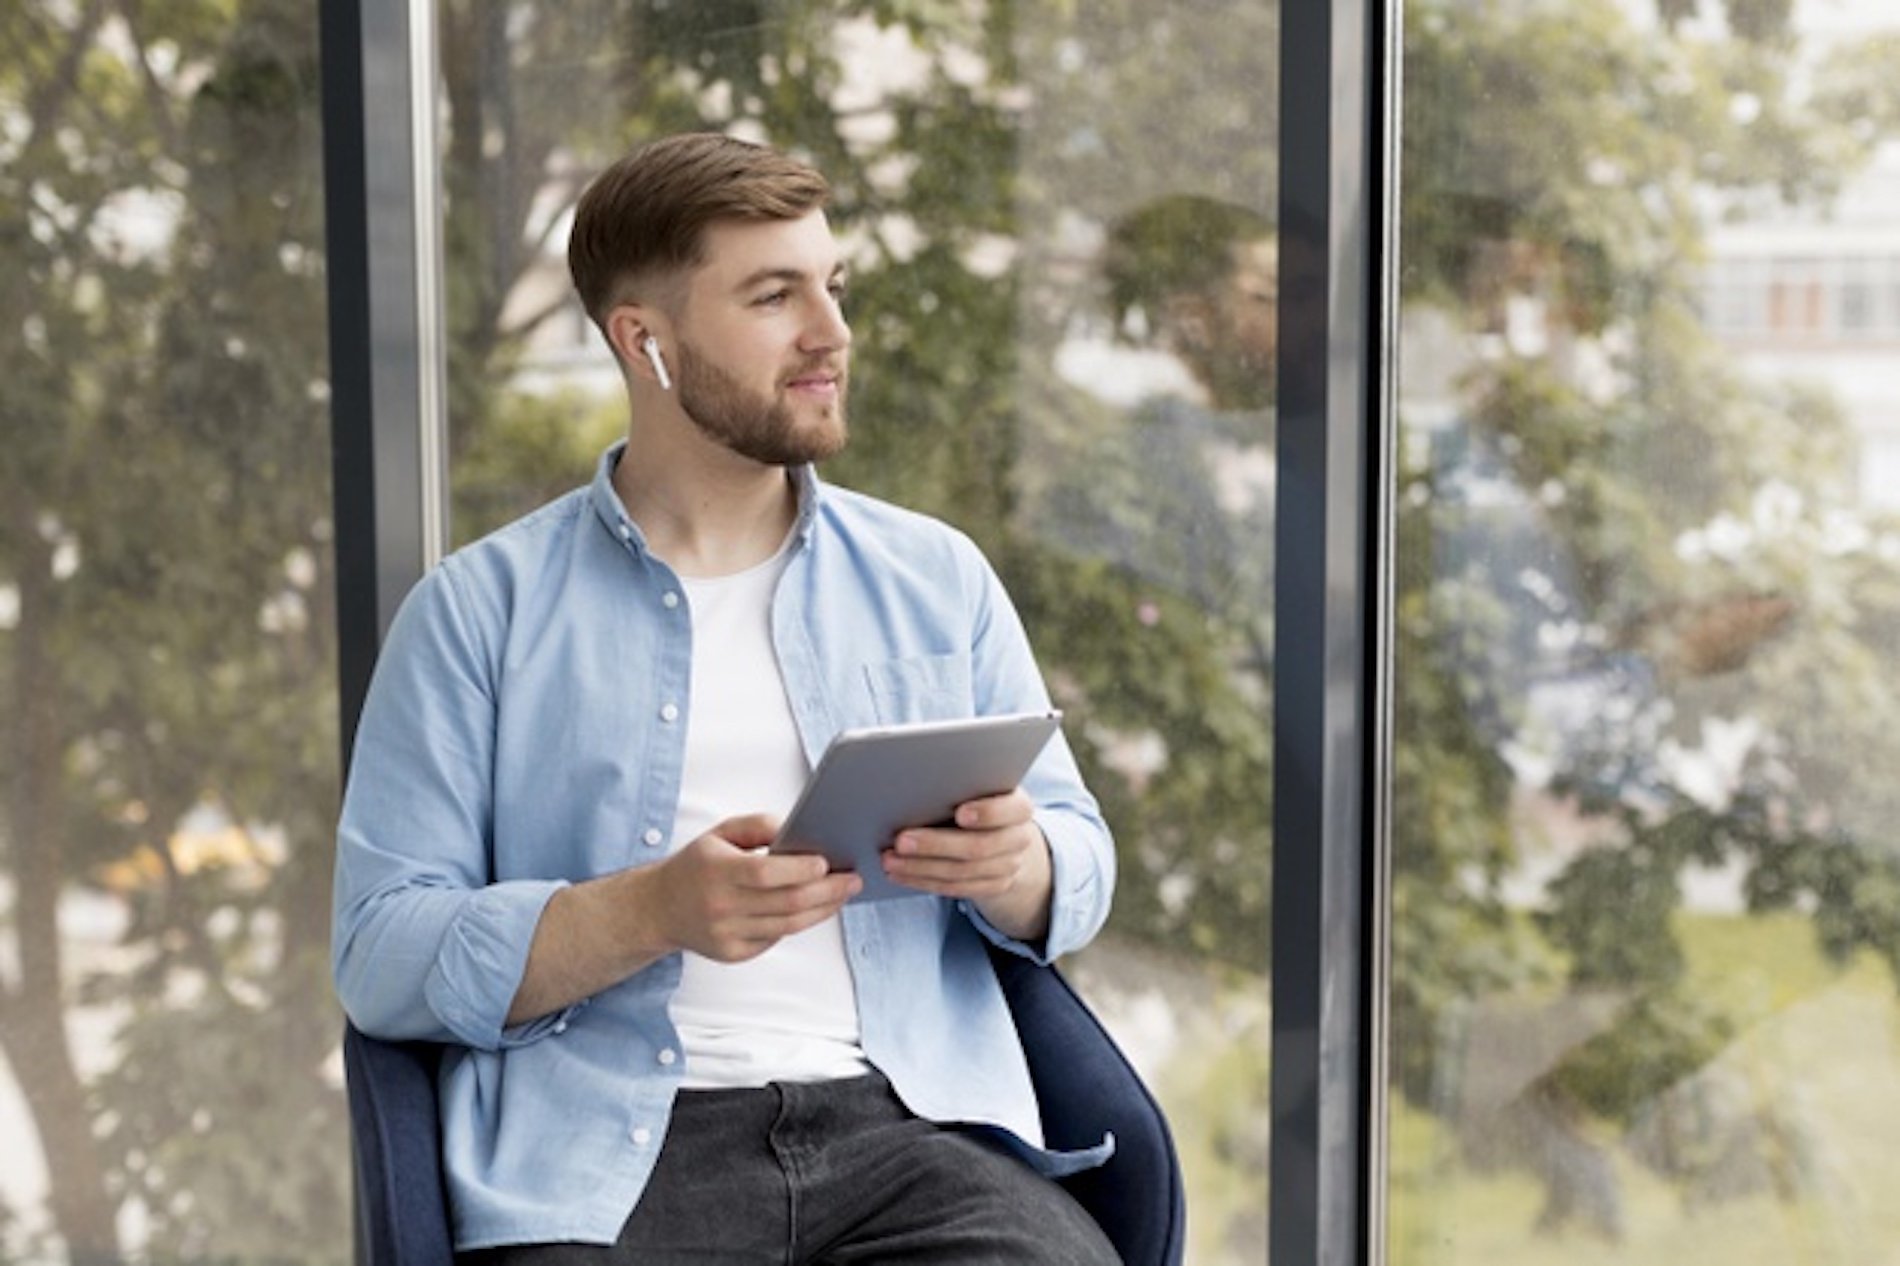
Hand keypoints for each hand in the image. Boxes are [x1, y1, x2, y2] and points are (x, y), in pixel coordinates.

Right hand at [651, 814, 861, 961]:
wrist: (659, 908)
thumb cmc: (697, 865)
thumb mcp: (720, 833)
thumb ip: (759, 826)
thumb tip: (798, 832)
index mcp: (716, 870)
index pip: (766, 873)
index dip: (800, 870)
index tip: (826, 862)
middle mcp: (720, 906)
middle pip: (786, 903)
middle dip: (828, 892)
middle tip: (853, 880)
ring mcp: (726, 934)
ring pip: (787, 926)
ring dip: (822, 910)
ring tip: (842, 895)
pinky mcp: (732, 954)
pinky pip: (775, 939)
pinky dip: (798, 923)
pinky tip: (813, 909)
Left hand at [881, 790, 1052, 940]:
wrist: (1006, 835)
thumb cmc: (981, 799)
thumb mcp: (981, 787)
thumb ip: (961, 785)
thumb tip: (916, 782)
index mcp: (1019, 807)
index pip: (1010, 810)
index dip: (988, 813)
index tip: (960, 812)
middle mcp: (1019, 839)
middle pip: (978, 847)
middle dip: (935, 845)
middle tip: (901, 840)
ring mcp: (1009, 867)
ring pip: (962, 873)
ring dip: (920, 868)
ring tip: (889, 859)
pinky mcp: (994, 887)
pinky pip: (955, 889)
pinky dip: (923, 881)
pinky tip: (899, 874)